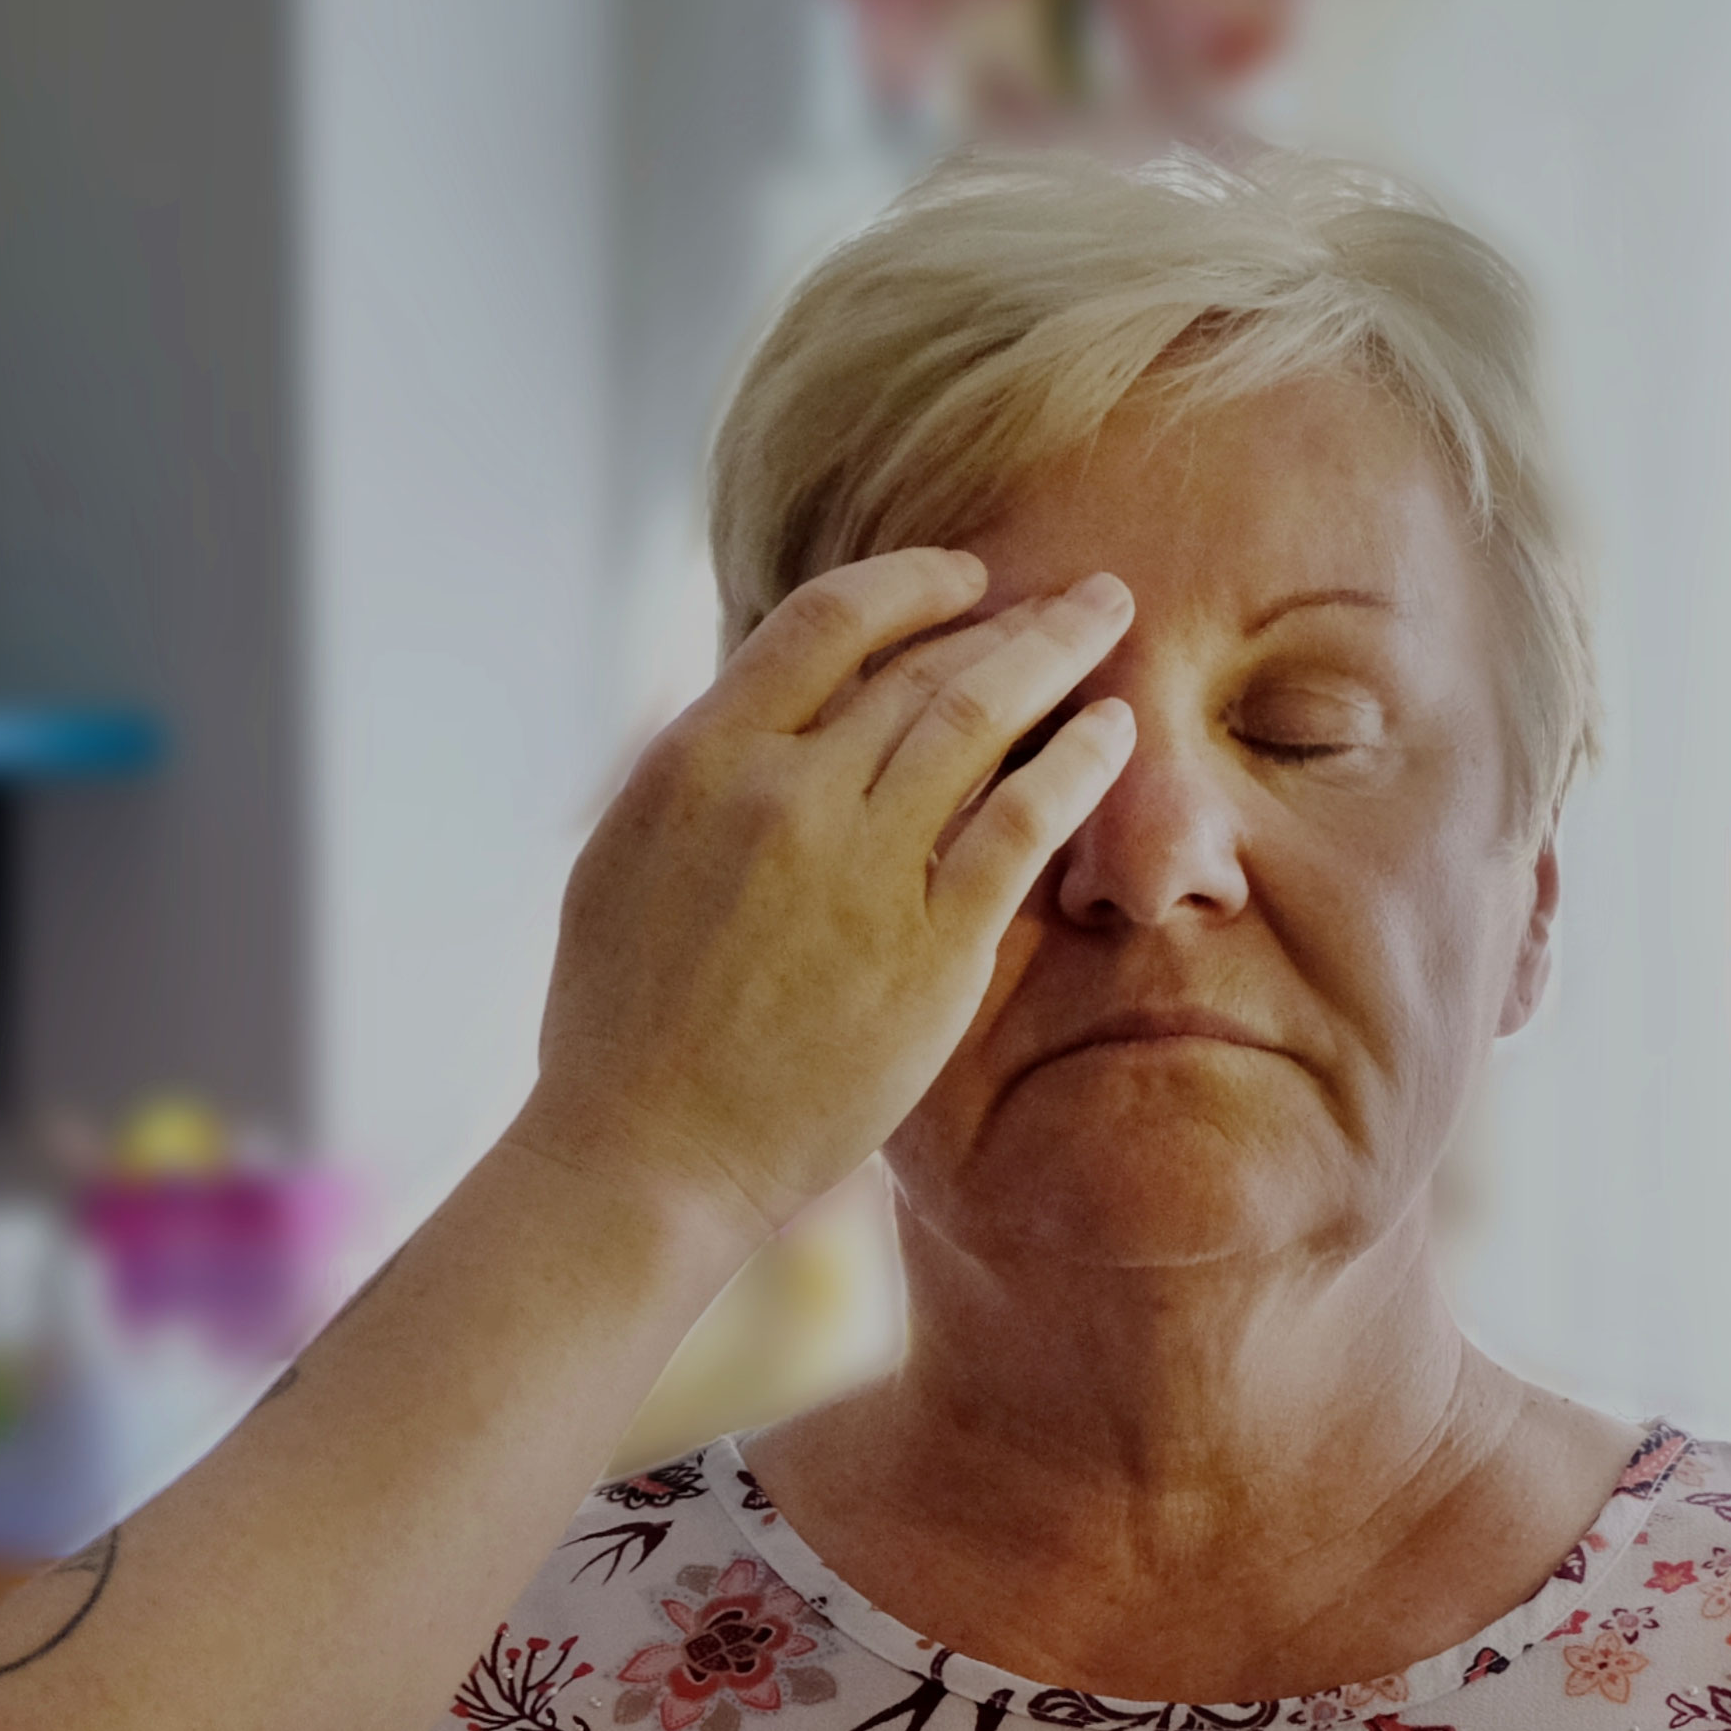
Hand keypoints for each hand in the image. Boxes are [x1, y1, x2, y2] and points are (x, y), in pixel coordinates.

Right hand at [514, 548, 1136, 1246]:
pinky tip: (1114, 733)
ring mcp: (861, 865)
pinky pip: (1024, 821)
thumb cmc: (617, 1027)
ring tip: (1107, 624)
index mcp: (699, 760)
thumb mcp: (617, 860)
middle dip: (1009, 617)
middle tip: (1076, 596)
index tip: (962, 578)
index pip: (824, 622)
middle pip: (921, 664)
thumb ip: (690, 774)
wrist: (645, 1152)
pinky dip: (1078, 761)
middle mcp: (782, 791)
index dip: (908, 584)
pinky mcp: (930, 945)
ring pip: (981, 717)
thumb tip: (741, 706)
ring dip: (1056, 656)